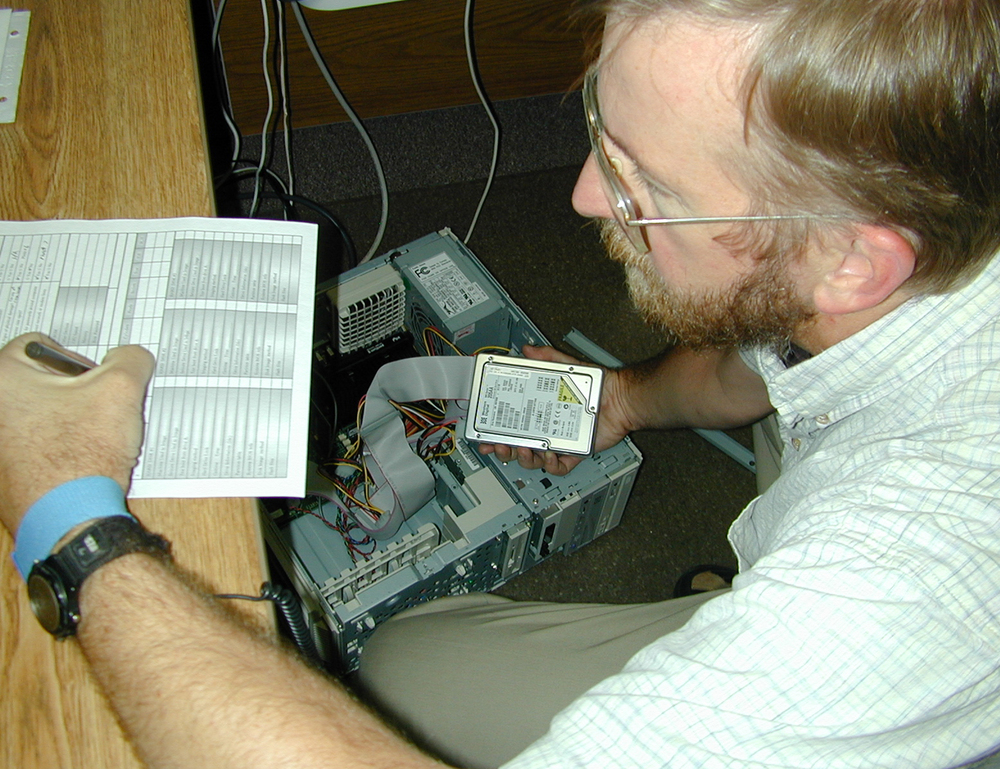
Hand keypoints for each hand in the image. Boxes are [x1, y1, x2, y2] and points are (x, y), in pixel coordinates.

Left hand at [0, 333, 154, 536]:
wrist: (68, 516)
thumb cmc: (81, 455)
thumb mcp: (121, 390)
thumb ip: (130, 359)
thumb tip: (131, 357)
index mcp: (3, 378)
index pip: (42, 345)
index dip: (77, 361)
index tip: (92, 384)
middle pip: (42, 381)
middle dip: (75, 394)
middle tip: (95, 413)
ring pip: (42, 414)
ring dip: (69, 421)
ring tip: (90, 441)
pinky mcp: (5, 469)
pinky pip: (37, 445)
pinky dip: (58, 448)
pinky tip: (79, 462)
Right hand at [476, 345, 633, 475]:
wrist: (621, 399)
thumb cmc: (598, 385)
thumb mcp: (567, 366)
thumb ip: (548, 357)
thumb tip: (527, 350)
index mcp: (541, 409)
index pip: (512, 422)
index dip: (496, 430)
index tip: (483, 433)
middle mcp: (548, 427)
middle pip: (518, 445)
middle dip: (504, 449)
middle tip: (499, 445)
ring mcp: (560, 441)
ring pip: (535, 458)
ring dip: (525, 457)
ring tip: (525, 449)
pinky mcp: (575, 452)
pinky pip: (559, 466)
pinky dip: (552, 464)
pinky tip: (549, 455)